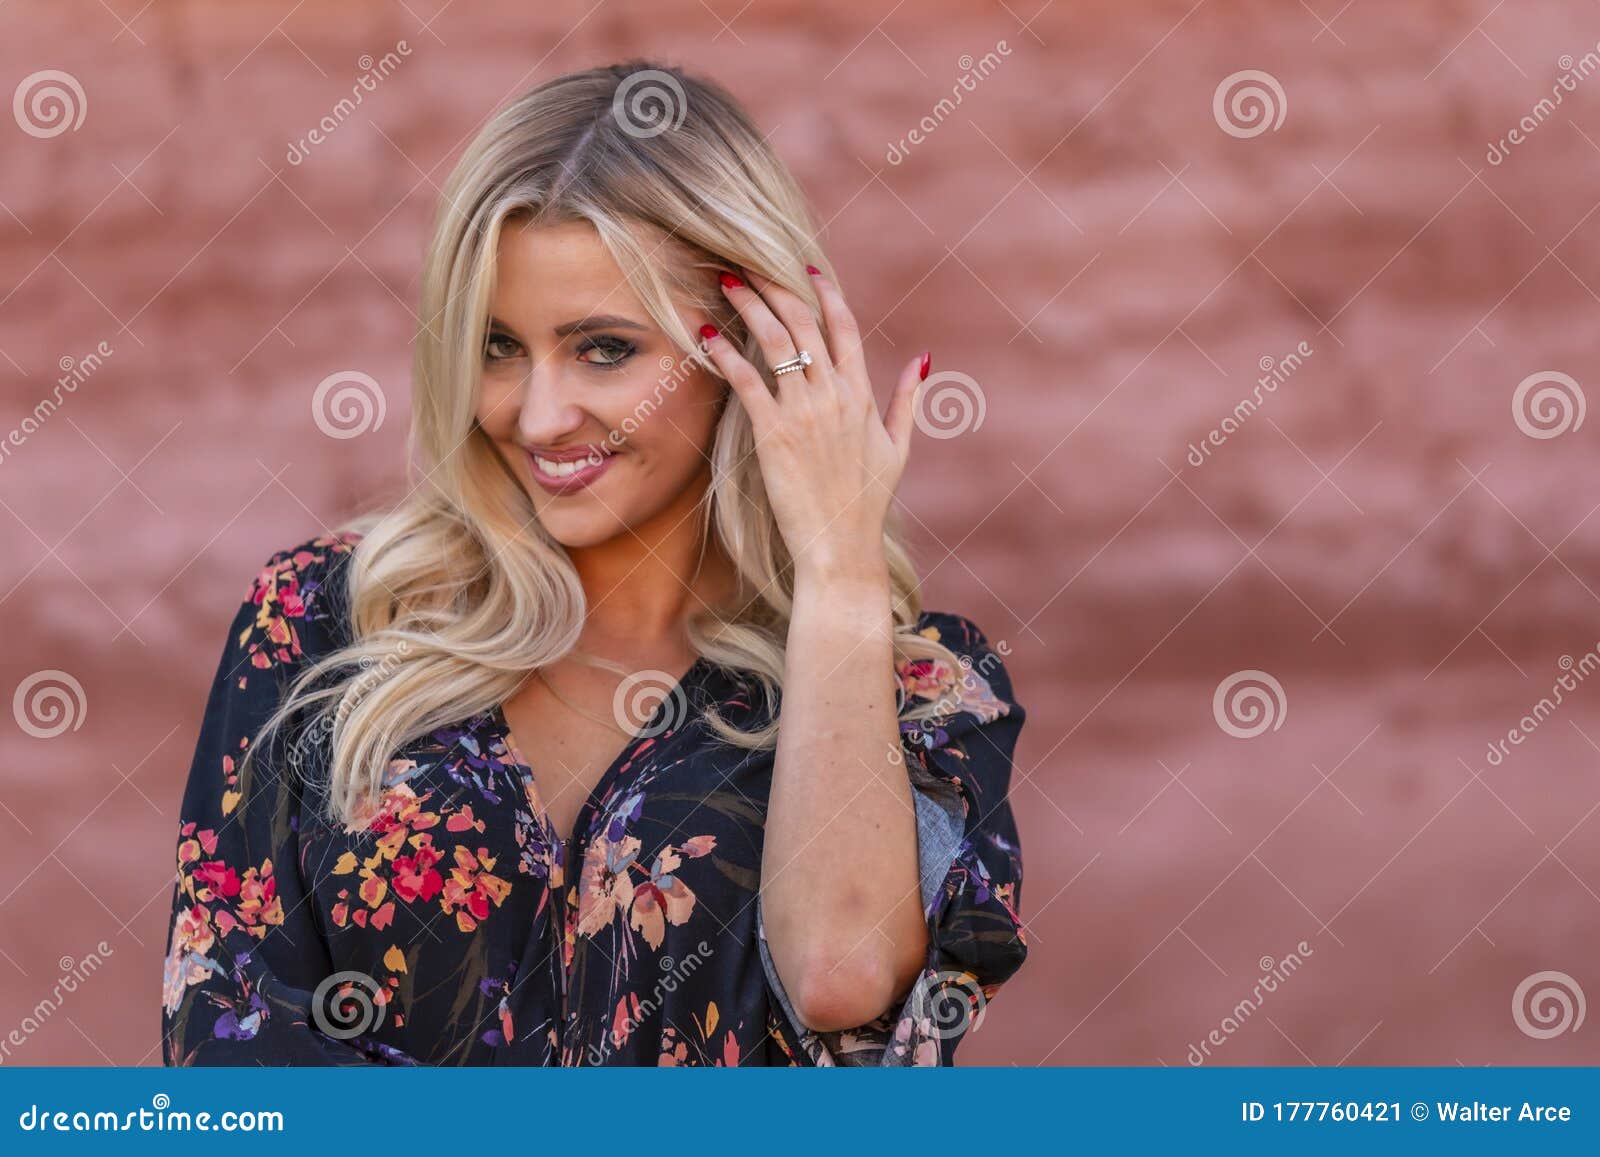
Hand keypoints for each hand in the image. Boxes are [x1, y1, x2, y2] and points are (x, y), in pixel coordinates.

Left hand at [698, 264, 928, 580]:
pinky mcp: (774, 433)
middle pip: (803, 323)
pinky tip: (707, 336)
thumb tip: (923, 359)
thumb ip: (907, 399)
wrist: (842, 546)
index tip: (805, 266)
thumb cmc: (867, 502)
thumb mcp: (897, 447)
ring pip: (775, 341)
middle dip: (773, 285)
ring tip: (724, 282)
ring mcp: (804, 412)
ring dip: (748, 305)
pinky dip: (726, 353)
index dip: (825, 292)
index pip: (844, 327)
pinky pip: (747, 381)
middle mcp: (835, 395)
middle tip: (746, 263)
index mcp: (862, 394)